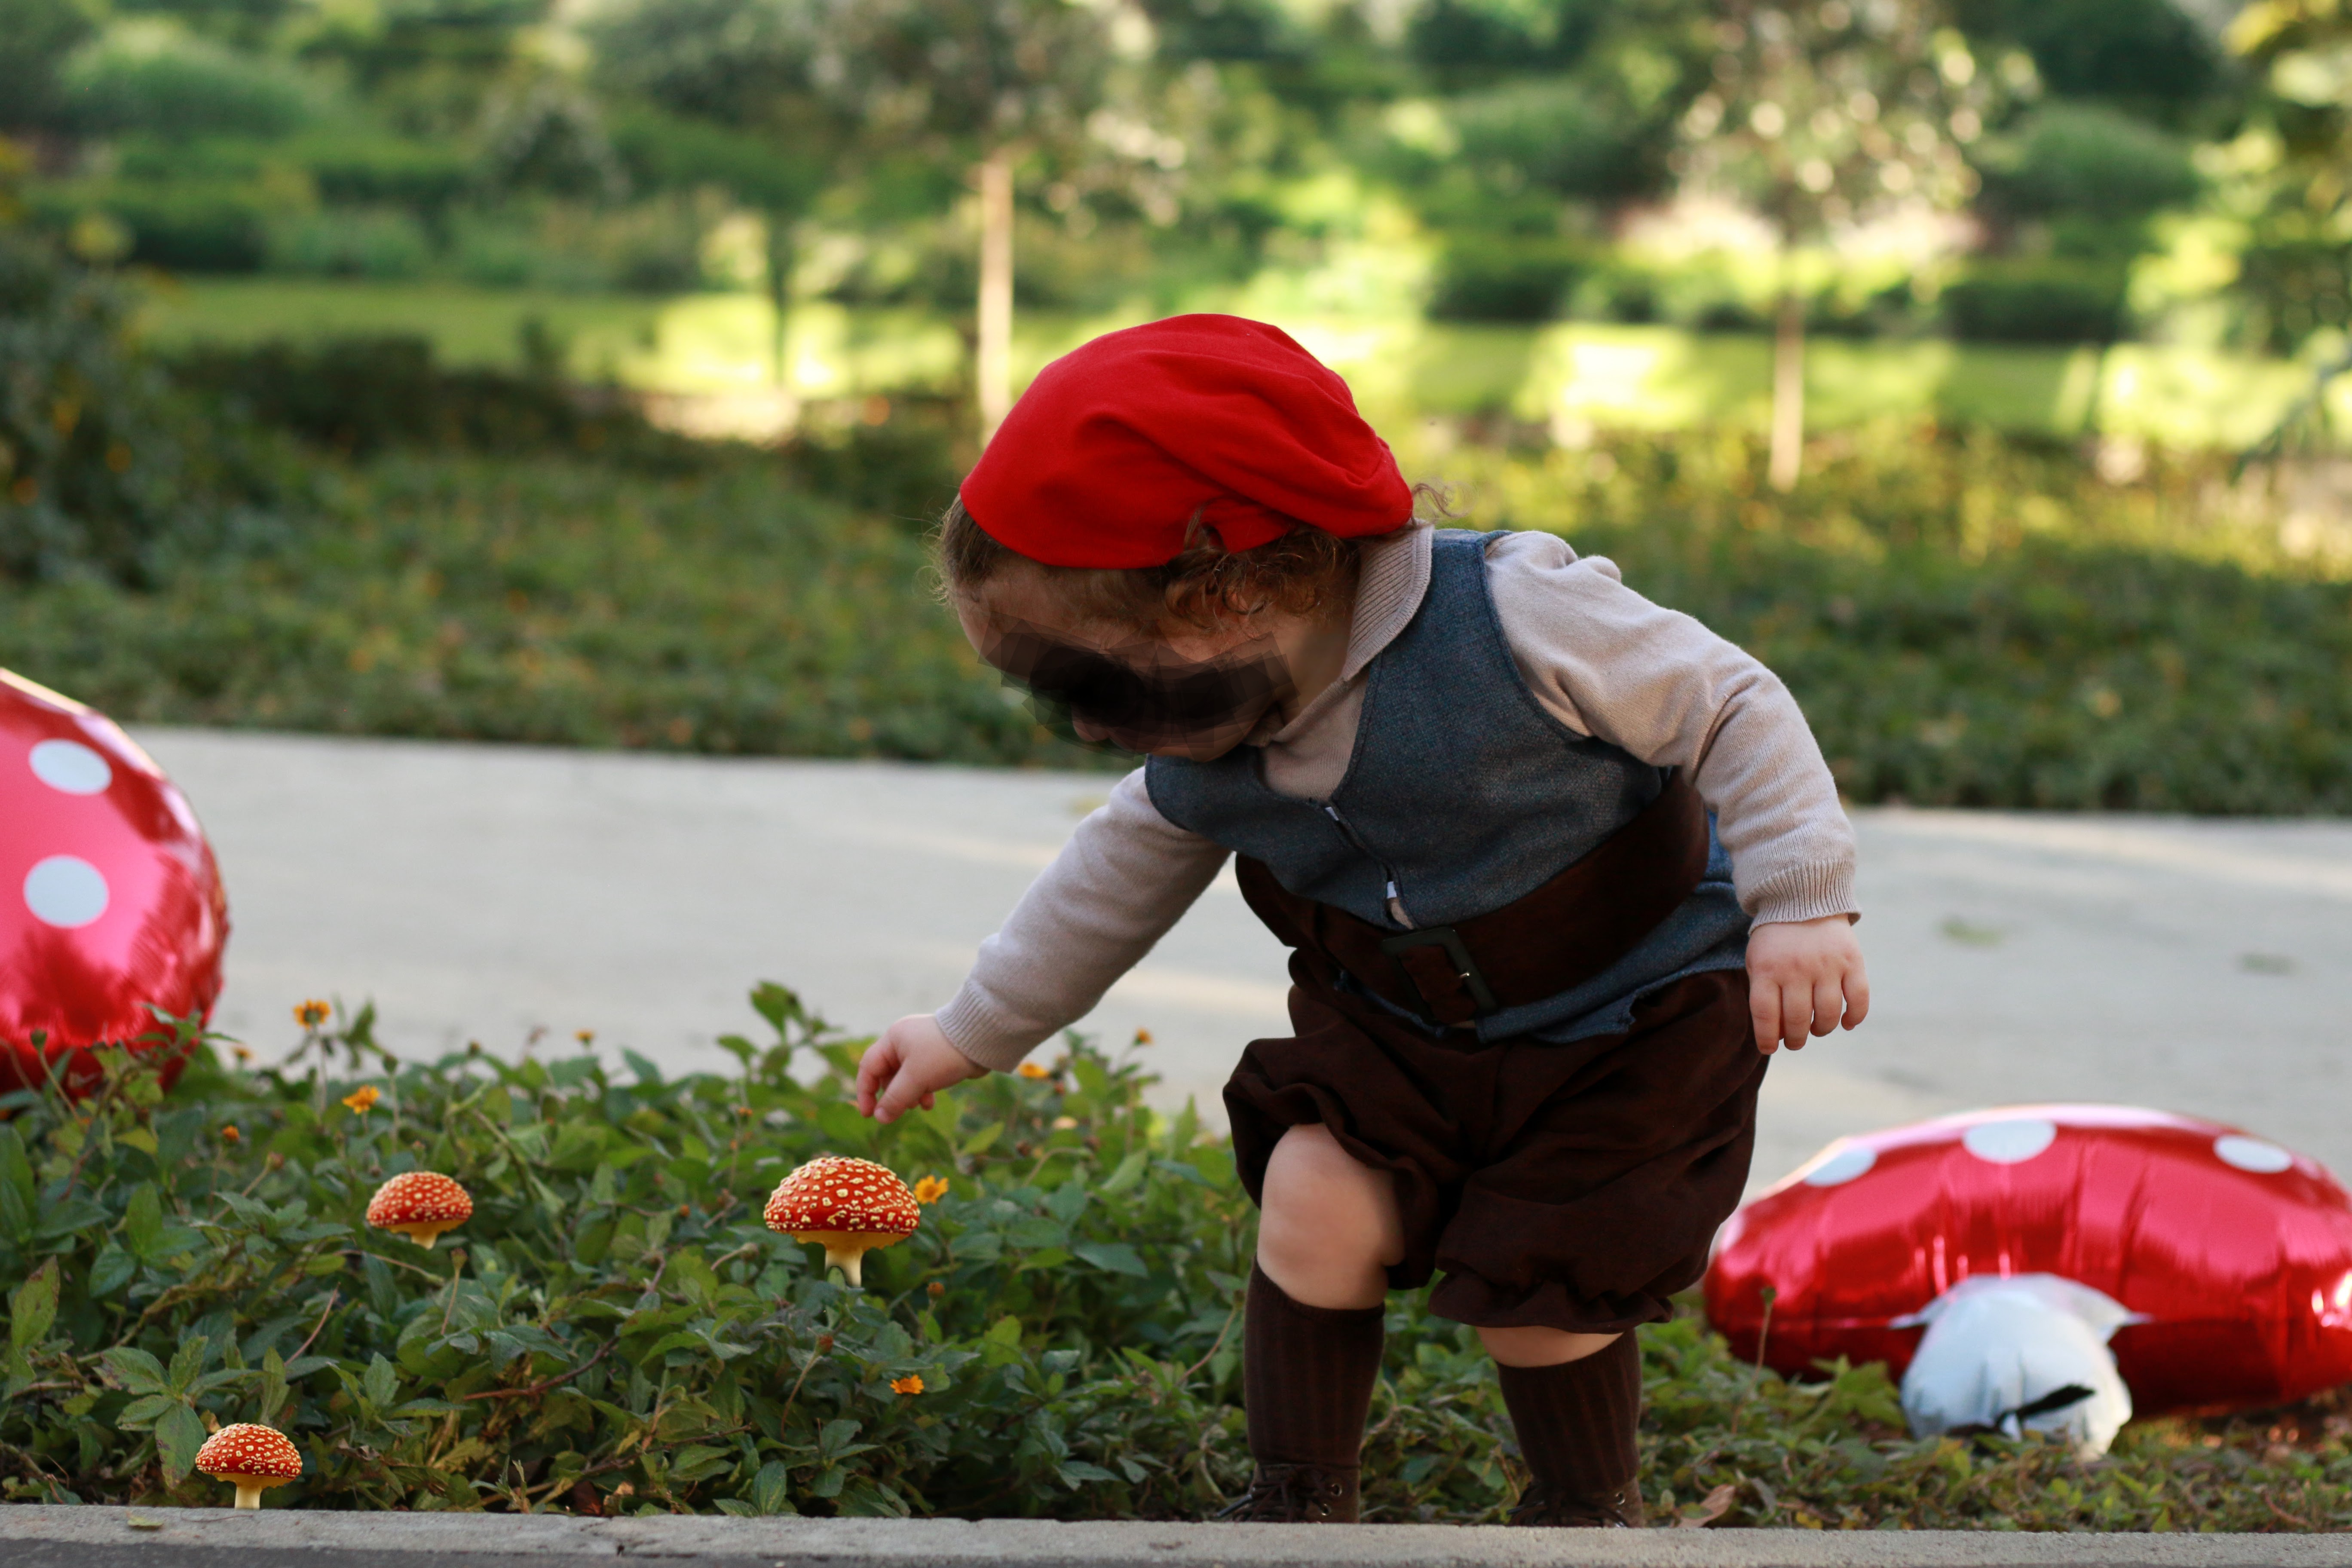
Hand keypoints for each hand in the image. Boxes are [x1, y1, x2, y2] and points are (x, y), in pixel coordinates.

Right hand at [857, 1014, 987, 1122]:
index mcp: (893, 1038)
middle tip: (897, 1112)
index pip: (869, 1067)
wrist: (982, 1040)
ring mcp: (921, 1048)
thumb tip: (879, 1118)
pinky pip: (921, 1077)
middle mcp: (904, 1041)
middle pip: (887, 1073)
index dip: (865, 1091)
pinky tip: (929, 1103)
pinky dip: (922, 1091)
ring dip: (908, 1095)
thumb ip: (895, 1099)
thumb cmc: (944, 1055)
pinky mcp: (936, 1056)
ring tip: (918, 1106)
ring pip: (905, 1078)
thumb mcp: (916, 1079)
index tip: (868, 1114)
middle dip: (892, 1095)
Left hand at [1745, 915, 1869, 1054]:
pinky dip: (1854, 1017)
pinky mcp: (1852, 961)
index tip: (1769, 1049)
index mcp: (1767, 969)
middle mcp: (1796, 969)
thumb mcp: (1757, 961)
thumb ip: (1762, 994)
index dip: (1767, 1038)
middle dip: (1796, 1039)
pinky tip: (1846, 1024)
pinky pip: (1858, 999)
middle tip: (1795, 1041)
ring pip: (1828, 1014)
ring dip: (1822, 1030)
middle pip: (1797, 1019)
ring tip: (1816, 1029)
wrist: (1803, 899)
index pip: (1765, 1015)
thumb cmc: (1776, 940)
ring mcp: (1826, 965)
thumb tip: (1775, 1035)